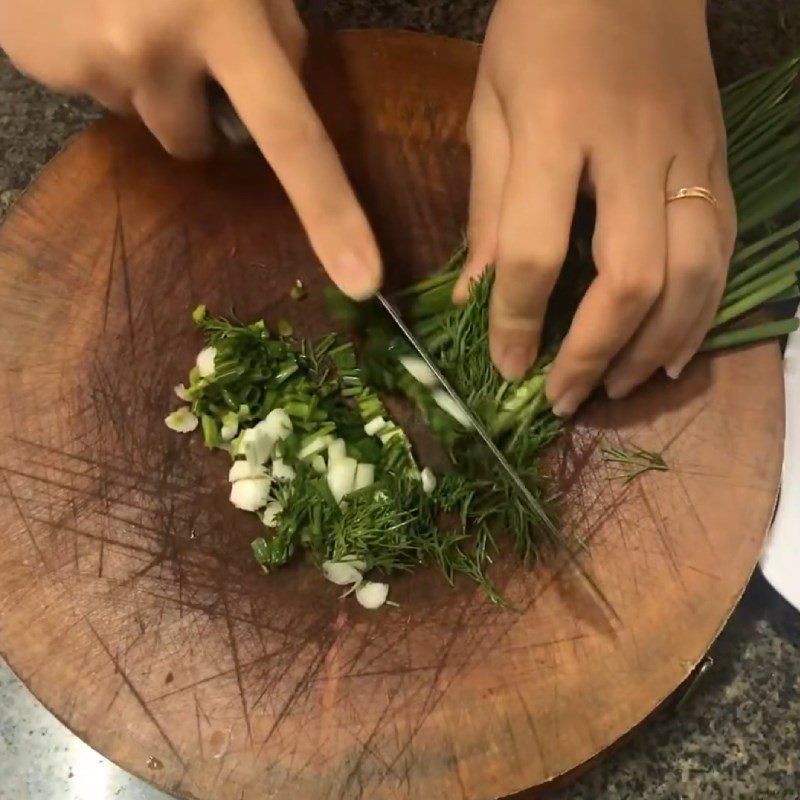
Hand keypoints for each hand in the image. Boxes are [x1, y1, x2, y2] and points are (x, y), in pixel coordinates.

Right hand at [0, 0, 380, 298]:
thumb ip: (271, 28)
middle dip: (198, 111)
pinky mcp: (42, 63)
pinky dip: (100, 63)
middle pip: (197, 145)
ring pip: (146, 120)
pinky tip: (88, 6)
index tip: (360, 280)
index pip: (294, 138)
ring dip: (148, 83)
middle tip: (178, 36)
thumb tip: (279, 91)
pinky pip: (95, 95)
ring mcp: (92, 63)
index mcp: (226, 18)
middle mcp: (156, 51)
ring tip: (128, 7)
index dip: (331, 215)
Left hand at [456, 0, 735, 415]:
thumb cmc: (541, 24)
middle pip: (629, 278)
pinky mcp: (720, 156)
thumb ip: (488, 205)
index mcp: (556, 128)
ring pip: (692, 274)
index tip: (505, 368)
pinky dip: (702, 311)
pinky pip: (721, 249)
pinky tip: (675, 351)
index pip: (537, 252)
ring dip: (654, 346)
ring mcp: (690, 153)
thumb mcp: (490, 106)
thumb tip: (476, 295)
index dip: (517, 322)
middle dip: (592, 352)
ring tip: (617, 387)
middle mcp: (633, 148)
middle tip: (562, 399)